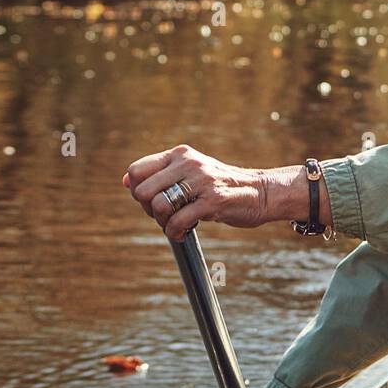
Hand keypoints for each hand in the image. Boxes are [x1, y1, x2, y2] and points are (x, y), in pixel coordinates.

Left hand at [123, 144, 271, 240]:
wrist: (261, 192)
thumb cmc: (222, 186)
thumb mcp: (191, 171)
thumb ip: (162, 174)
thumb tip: (126, 181)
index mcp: (181, 154)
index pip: (136, 171)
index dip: (138, 192)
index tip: (154, 202)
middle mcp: (189, 163)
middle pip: (143, 190)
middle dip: (149, 210)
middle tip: (166, 216)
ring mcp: (202, 181)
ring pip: (159, 205)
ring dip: (163, 223)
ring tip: (177, 225)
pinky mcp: (213, 201)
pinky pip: (178, 221)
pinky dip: (175, 232)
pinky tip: (184, 232)